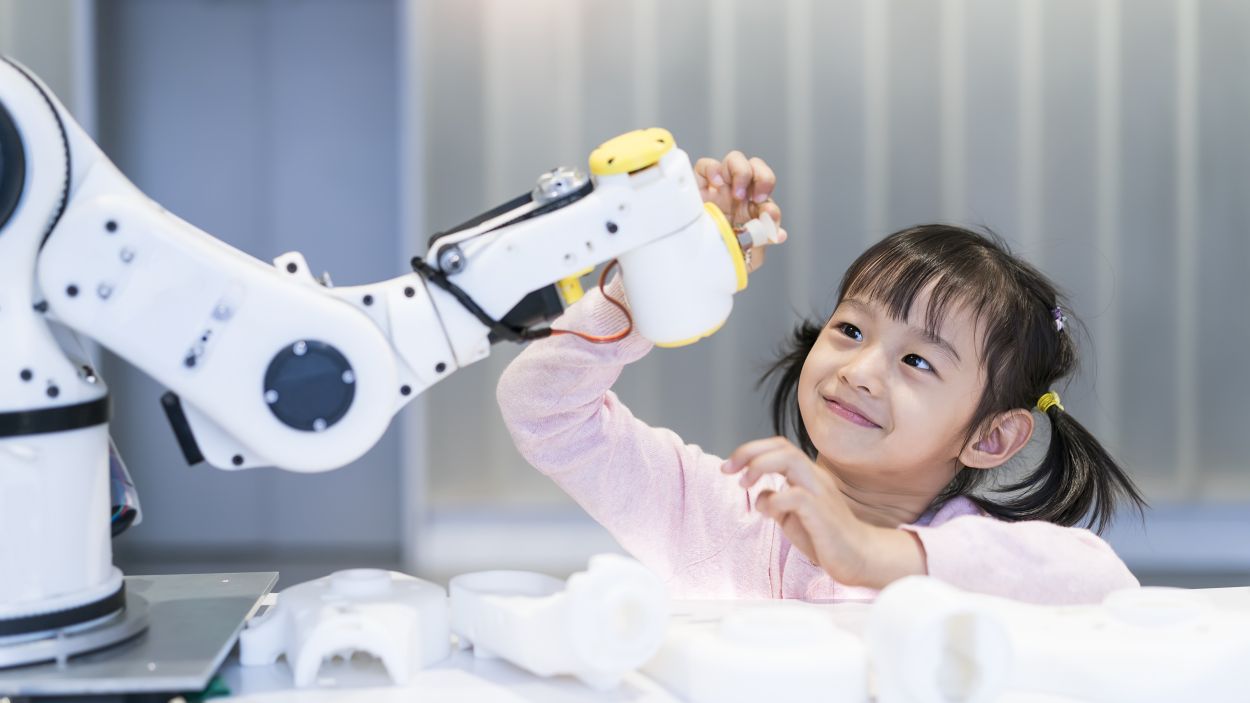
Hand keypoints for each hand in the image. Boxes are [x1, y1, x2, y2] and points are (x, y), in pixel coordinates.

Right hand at [694, 151, 786, 271]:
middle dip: (763, 177)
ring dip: (741, 172)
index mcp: (751, 209)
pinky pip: (705, 165)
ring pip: (735, 159)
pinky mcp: (697, 187)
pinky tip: (717, 184)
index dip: (772, 204)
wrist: (693, 265)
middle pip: (757, 167)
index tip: (768, 214)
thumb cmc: (720, 259)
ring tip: (736, 194)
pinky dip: (713, 169)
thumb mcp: (747, 257)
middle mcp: (736, 195)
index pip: (768, 195)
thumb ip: (763, 242)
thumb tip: (779, 234)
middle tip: (757, 198)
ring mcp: (717, 189)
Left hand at [721, 436, 926, 588]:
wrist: (859, 558)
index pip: (779, 447)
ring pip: (790, 460)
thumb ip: (776, 503)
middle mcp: (814, 478)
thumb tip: (760, 494)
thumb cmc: (826, 538)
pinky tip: (768, 512)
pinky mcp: (822, 513)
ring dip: (760, 466)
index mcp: (807, 476)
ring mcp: (820, 493)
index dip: (750, 451)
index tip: (728, 467)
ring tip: (744, 484)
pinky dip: (775, 499)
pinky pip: (796, 495)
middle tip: (728, 470)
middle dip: (749, 452)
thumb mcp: (792, 518)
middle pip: (782, 446)